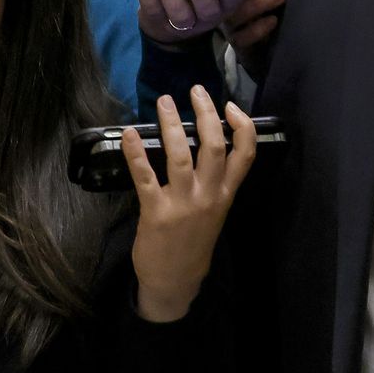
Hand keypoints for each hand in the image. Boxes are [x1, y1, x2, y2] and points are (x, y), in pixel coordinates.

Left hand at [127, 86, 256, 321]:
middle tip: (196, 90)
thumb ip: (213, 185)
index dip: (242, 126)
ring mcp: (183, 203)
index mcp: (225, 195)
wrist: (174, 282)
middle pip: (215, 146)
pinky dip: (136, 152)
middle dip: (206, 114)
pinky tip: (128, 133)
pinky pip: (146, 176)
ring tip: (164, 101)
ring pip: (182, 155)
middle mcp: (209, 195)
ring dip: (172, 124)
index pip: (245, 155)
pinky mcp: (156, 211)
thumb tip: (203, 149)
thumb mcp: (215, 214)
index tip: (231, 106)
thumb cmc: (193, 245)